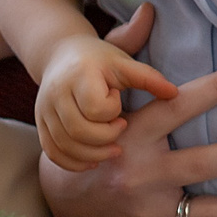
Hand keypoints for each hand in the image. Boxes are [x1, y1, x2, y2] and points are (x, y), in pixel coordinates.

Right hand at [34, 30, 178, 172]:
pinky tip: (93, 160)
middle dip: (105, 138)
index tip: (118, 102)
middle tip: (120, 129)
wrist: (62, 55)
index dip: (112, 112)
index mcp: (80, 75)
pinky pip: (53, 153)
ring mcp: (44, 111)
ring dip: (92, 154)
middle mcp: (56, 93)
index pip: (96, 108)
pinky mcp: (40, 124)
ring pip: (65, 146)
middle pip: (79, 131)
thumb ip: (149, 78)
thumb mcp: (124, 63)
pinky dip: (73, 162)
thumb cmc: (100, 61)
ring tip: (112, 149)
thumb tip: (175, 95)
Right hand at [39, 8, 216, 216]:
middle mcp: (144, 174)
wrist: (61, 197)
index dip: (212, 90)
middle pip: (204, 164)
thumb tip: (149, 8)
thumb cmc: (91, 134)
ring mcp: (152, 211)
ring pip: (212, 213)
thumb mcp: (102, 92)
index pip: (177, 108)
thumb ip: (127, 50)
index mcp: (133, 135)